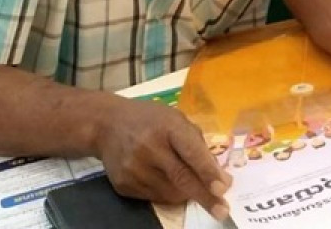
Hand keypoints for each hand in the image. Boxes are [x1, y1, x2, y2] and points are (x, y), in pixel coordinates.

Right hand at [94, 96, 231, 219]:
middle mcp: (149, 149)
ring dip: (187, 194)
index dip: (207, 171)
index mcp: (168, 127)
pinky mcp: (123, 185)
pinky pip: (155, 197)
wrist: (107, 125)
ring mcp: (134, 169)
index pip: (191, 151)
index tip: (223, 188)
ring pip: (170, 193)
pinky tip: (170, 183)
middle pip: (181, 178)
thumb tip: (218, 176)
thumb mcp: (177, 120)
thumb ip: (197, 145)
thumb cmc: (151, 120)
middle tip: (222, 210)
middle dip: (204, 196)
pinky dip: (169, 194)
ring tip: (194, 186)